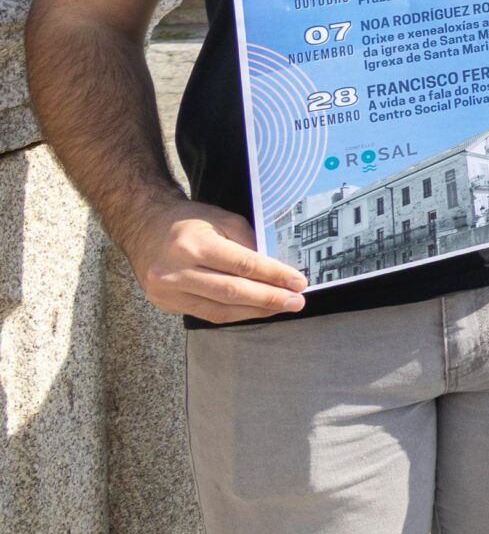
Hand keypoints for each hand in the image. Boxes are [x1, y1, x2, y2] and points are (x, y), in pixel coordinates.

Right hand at [119, 200, 306, 324]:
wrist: (144, 226)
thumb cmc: (188, 221)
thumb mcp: (223, 220)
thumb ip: (249, 243)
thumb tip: (277, 270)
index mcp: (192, 244)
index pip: (243, 265)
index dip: (274, 275)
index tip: (298, 282)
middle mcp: (176, 270)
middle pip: (232, 291)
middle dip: (269, 298)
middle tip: (296, 301)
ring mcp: (168, 290)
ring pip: (220, 309)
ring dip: (255, 311)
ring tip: (281, 307)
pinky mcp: (166, 303)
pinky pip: (207, 314)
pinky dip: (235, 314)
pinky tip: (255, 309)